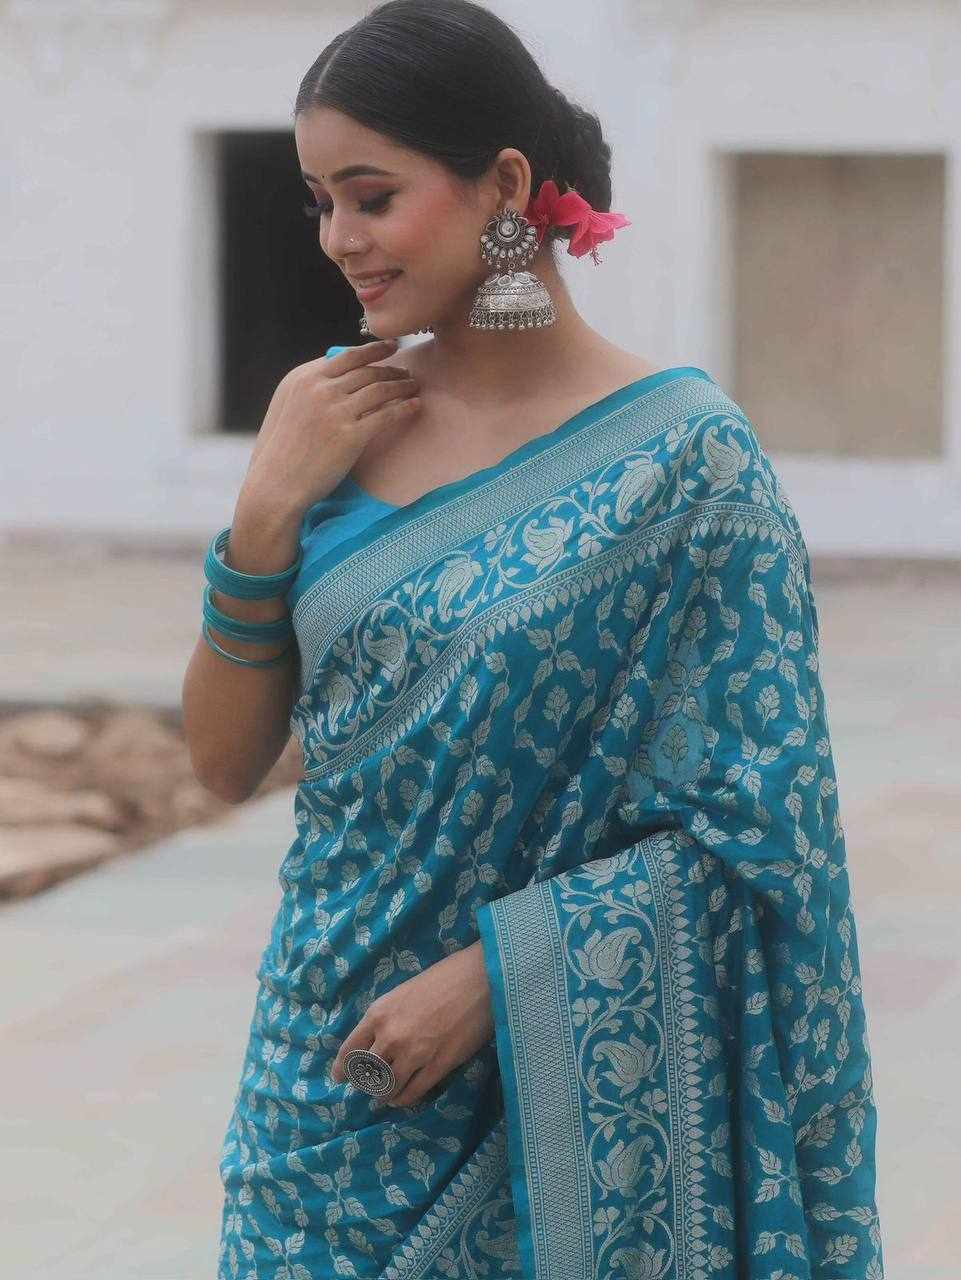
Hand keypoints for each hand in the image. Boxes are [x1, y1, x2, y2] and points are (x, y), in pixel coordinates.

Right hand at [240, 338, 420, 517]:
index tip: (391, 346)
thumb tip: (342, 375)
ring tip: (414, 386)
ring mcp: (336, 412)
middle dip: (391, 368)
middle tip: (407, 371)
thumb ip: (314, 387)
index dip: (373, 350)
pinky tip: (415, 406)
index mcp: (305, 379)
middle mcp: (320, 390)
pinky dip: (404, 408)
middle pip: (367, 371)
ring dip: (402, 385)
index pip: (347, 356)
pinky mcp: (350, 435)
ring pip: (379, 389)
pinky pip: (386, 415)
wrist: (279, 481)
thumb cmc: (286, 447)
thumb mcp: (292, 405)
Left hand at [329, 940, 494, 1106]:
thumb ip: (386, 1017)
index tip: (341, 1078)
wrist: (479, 980)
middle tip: (370, 1086)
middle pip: (366, 1074)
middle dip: (365, 1084)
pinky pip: (412, 1093)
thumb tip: (375, 1041)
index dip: (342, 1069)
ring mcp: (414, 1054)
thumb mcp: (402, 993)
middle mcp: (390, 1036)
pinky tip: (403, 1098)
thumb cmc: (442, 978)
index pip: (349, 1051)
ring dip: (384, 1095)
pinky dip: (404, 1099)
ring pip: (387, 1088)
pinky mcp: (437, 1066)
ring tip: (386, 1096)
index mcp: (378, 1014)